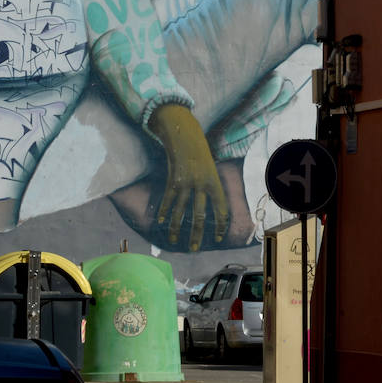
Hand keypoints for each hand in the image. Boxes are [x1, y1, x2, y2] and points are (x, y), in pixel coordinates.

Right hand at [148, 104, 229, 250]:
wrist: (185, 133)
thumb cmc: (200, 152)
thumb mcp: (211, 168)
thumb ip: (211, 187)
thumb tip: (211, 206)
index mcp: (215, 182)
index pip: (221, 209)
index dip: (220, 225)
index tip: (218, 238)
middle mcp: (202, 184)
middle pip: (199, 216)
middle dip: (196, 234)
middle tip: (194, 248)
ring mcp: (186, 182)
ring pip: (180, 211)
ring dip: (176, 228)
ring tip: (173, 240)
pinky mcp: (172, 179)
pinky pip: (167, 200)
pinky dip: (163, 212)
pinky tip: (160, 222)